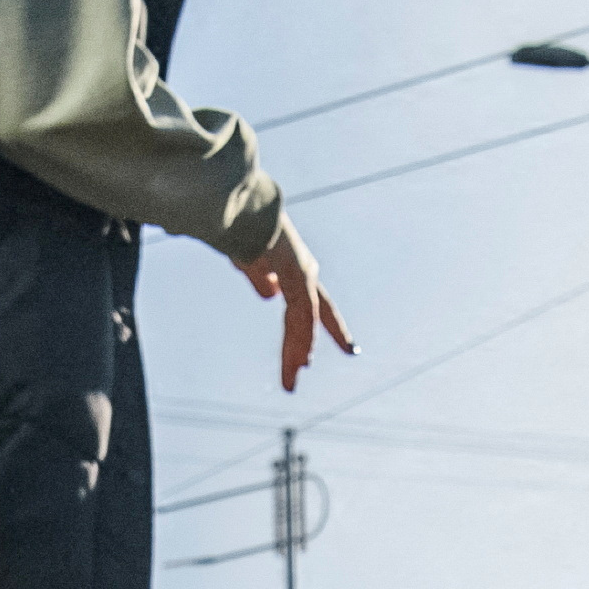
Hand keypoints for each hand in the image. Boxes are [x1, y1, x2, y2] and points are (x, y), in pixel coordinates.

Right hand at [242, 219, 353, 391]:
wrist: (238, 209)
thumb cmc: (241, 228)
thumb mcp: (249, 260)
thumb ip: (260, 277)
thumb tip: (270, 295)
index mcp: (295, 270)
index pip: (316, 306)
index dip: (331, 326)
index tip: (350, 348)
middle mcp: (304, 272)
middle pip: (315, 317)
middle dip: (313, 343)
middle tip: (312, 369)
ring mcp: (302, 273)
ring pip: (306, 321)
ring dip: (297, 350)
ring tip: (292, 379)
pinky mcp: (297, 274)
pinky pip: (302, 314)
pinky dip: (302, 337)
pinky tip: (300, 358)